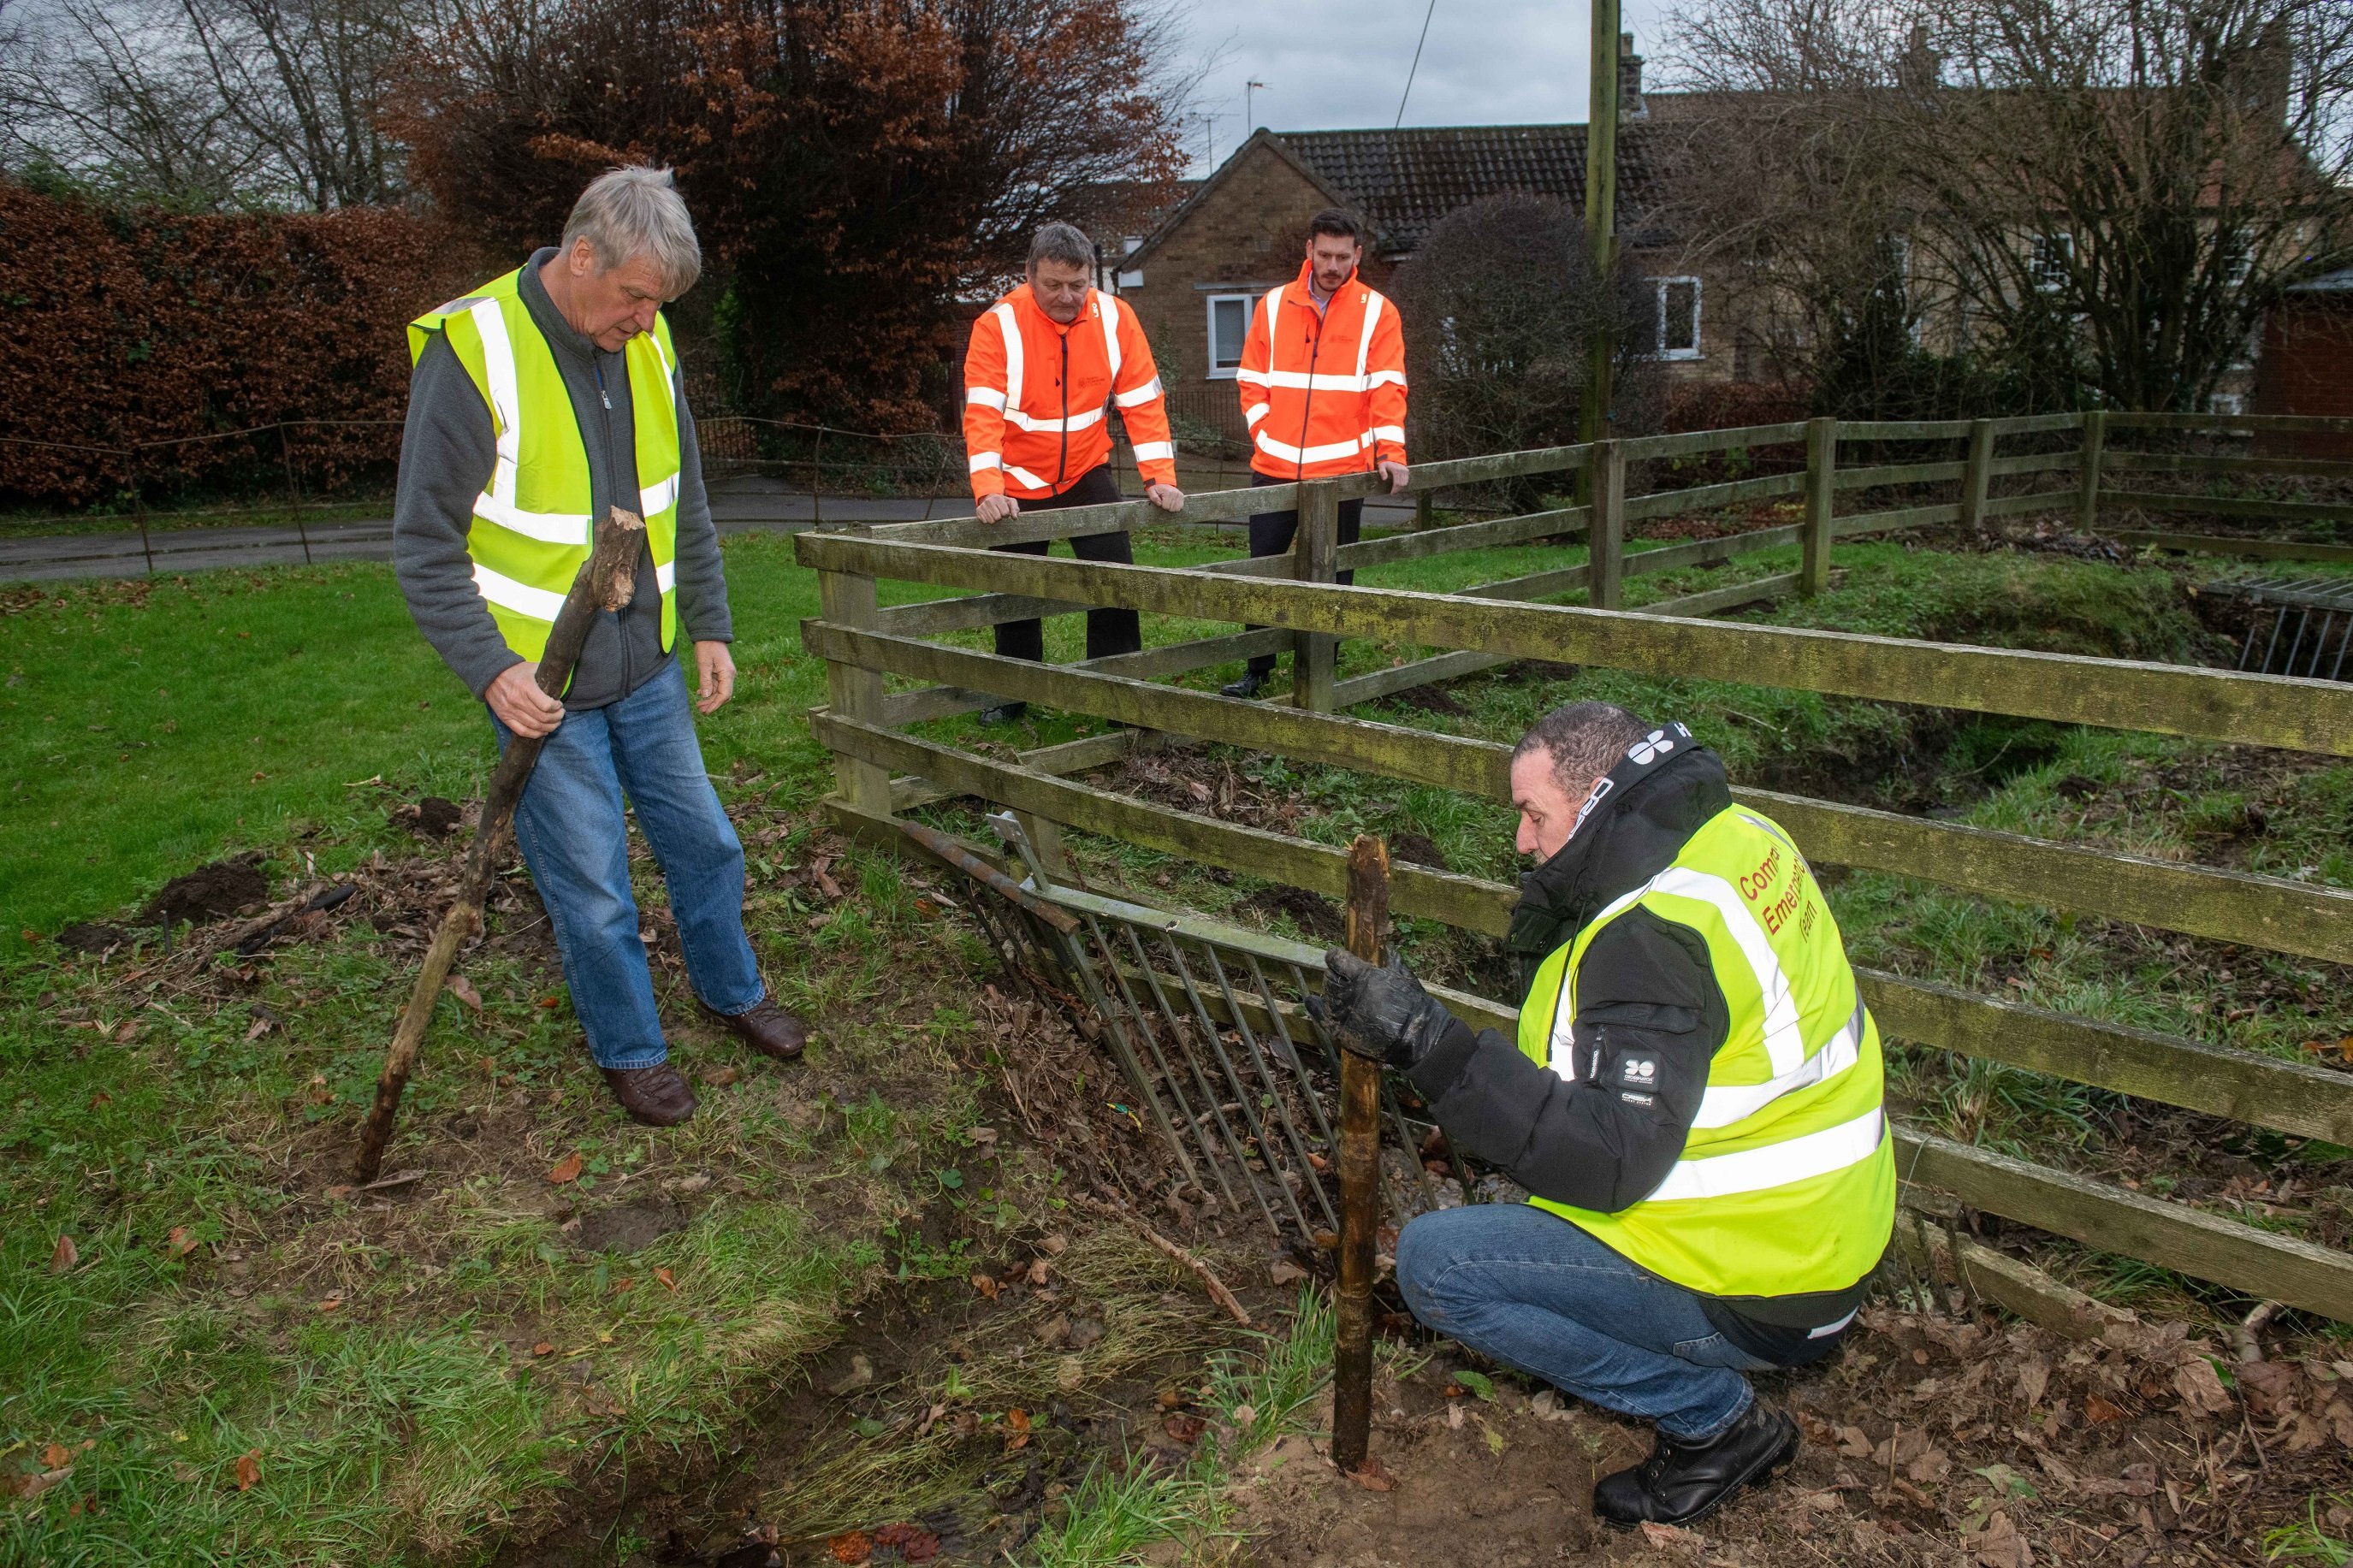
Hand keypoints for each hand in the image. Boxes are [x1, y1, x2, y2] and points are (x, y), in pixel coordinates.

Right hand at [487, 661, 563, 738]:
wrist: (491, 674)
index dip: (557, 707)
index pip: (546, 705)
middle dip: (556, 718)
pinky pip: (522, 731)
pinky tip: (543, 731)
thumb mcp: (532, 668)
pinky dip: (535, 734)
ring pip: (534, 726)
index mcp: (525, 687)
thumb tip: (563, 679)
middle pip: (542, 718)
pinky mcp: (504, 717)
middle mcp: (517, 700)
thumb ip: (546, 673)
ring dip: (549, 727)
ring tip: (555, 723)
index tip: (559, 704)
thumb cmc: (516, 670)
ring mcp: (509, 710)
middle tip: (561, 715)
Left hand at [694, 639, 735, 713]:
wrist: (709, 634)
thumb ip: (705, 680)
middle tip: (700, 710)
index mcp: (727, 673)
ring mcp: (725, 674)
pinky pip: (716, 685)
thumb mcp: (703, 664)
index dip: (716, 704)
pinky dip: (709, 691)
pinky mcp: (721, 672)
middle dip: (713, 704)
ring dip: (710, 699)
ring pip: (720, 691)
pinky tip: (700, 693)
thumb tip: (705, 696)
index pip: (724, 694)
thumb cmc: (706, 647)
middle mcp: (729, 675)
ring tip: (699, 705)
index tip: (707, 711)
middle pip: (723, 695)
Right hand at [976, 493, 1018, 523]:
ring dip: (994, 520)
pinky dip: (988, 521)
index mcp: (998, 499)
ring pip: (991, 521)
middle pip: (997, 518)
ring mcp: (982, 506)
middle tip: (999, 514)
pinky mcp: (978, 511)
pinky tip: (989, 515)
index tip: (1005, 512)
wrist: (990, 498)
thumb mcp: (1011, 502)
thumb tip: (1014, 517)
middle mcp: (989, 501)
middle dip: (1000, 518)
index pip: (1005, 513)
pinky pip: (984, 522)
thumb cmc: (1003, 502)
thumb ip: (1015, 509)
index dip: (1006, 515)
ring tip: (994, 514)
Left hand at [1145, 482, 1184, 512]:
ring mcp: (1179, 495)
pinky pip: (1180, 507)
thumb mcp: (1152, 491)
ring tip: (1168, 502)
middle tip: (1164, 501)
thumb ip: (1154, 498)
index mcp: (1168, 493)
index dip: (1162, 505)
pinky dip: (1176, 506)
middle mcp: (1175, 494)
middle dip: (1167, 507)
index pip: (1166, 507)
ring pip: (1177, 509)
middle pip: (1172, 509)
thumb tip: (1160, 504)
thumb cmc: (1157, 488)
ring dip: (1172, 507)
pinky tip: (1172, 503)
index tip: (1161, 501)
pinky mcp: (1182, 496)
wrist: (1163, 482)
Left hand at [1308, 949, 1453, 1069]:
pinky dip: (1314, 1006)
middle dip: (1336, 975)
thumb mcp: (1403, 977)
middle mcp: (1347, 992)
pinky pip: (1319, 1014)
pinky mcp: (1339, 1029)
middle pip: (1330, 976)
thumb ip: (1392, 961)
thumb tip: (1388, 947)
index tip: (1338, 958)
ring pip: (1326, 993)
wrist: (1415, 1037)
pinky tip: (1312, 1000)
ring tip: (1341, 993)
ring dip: (1331, 990)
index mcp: (1362, 975)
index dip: (1336, 957)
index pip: (1336, 959)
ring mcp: (1342, 1011)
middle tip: (1345, 978)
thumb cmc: (1413, 1005)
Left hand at [1378, 459, 1409, 494]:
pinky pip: (1406, 480)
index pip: (1397, 483)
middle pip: (1401, 484)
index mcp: (1396, 470)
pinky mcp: (1407, 471)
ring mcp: (1405, 471)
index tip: (1391, 493)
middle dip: (1397, 490)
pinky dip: (1403, 484)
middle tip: (1393, 493)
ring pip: (1405, 483)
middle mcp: (1402, 470)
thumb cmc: (1386, 463)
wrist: (1392, 457)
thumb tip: (1384, 479)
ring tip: (1396, 491)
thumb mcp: (1381, 466)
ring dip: (1401, 488)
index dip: (1394, 489)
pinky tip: (1399, 487)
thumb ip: (1382, 472)